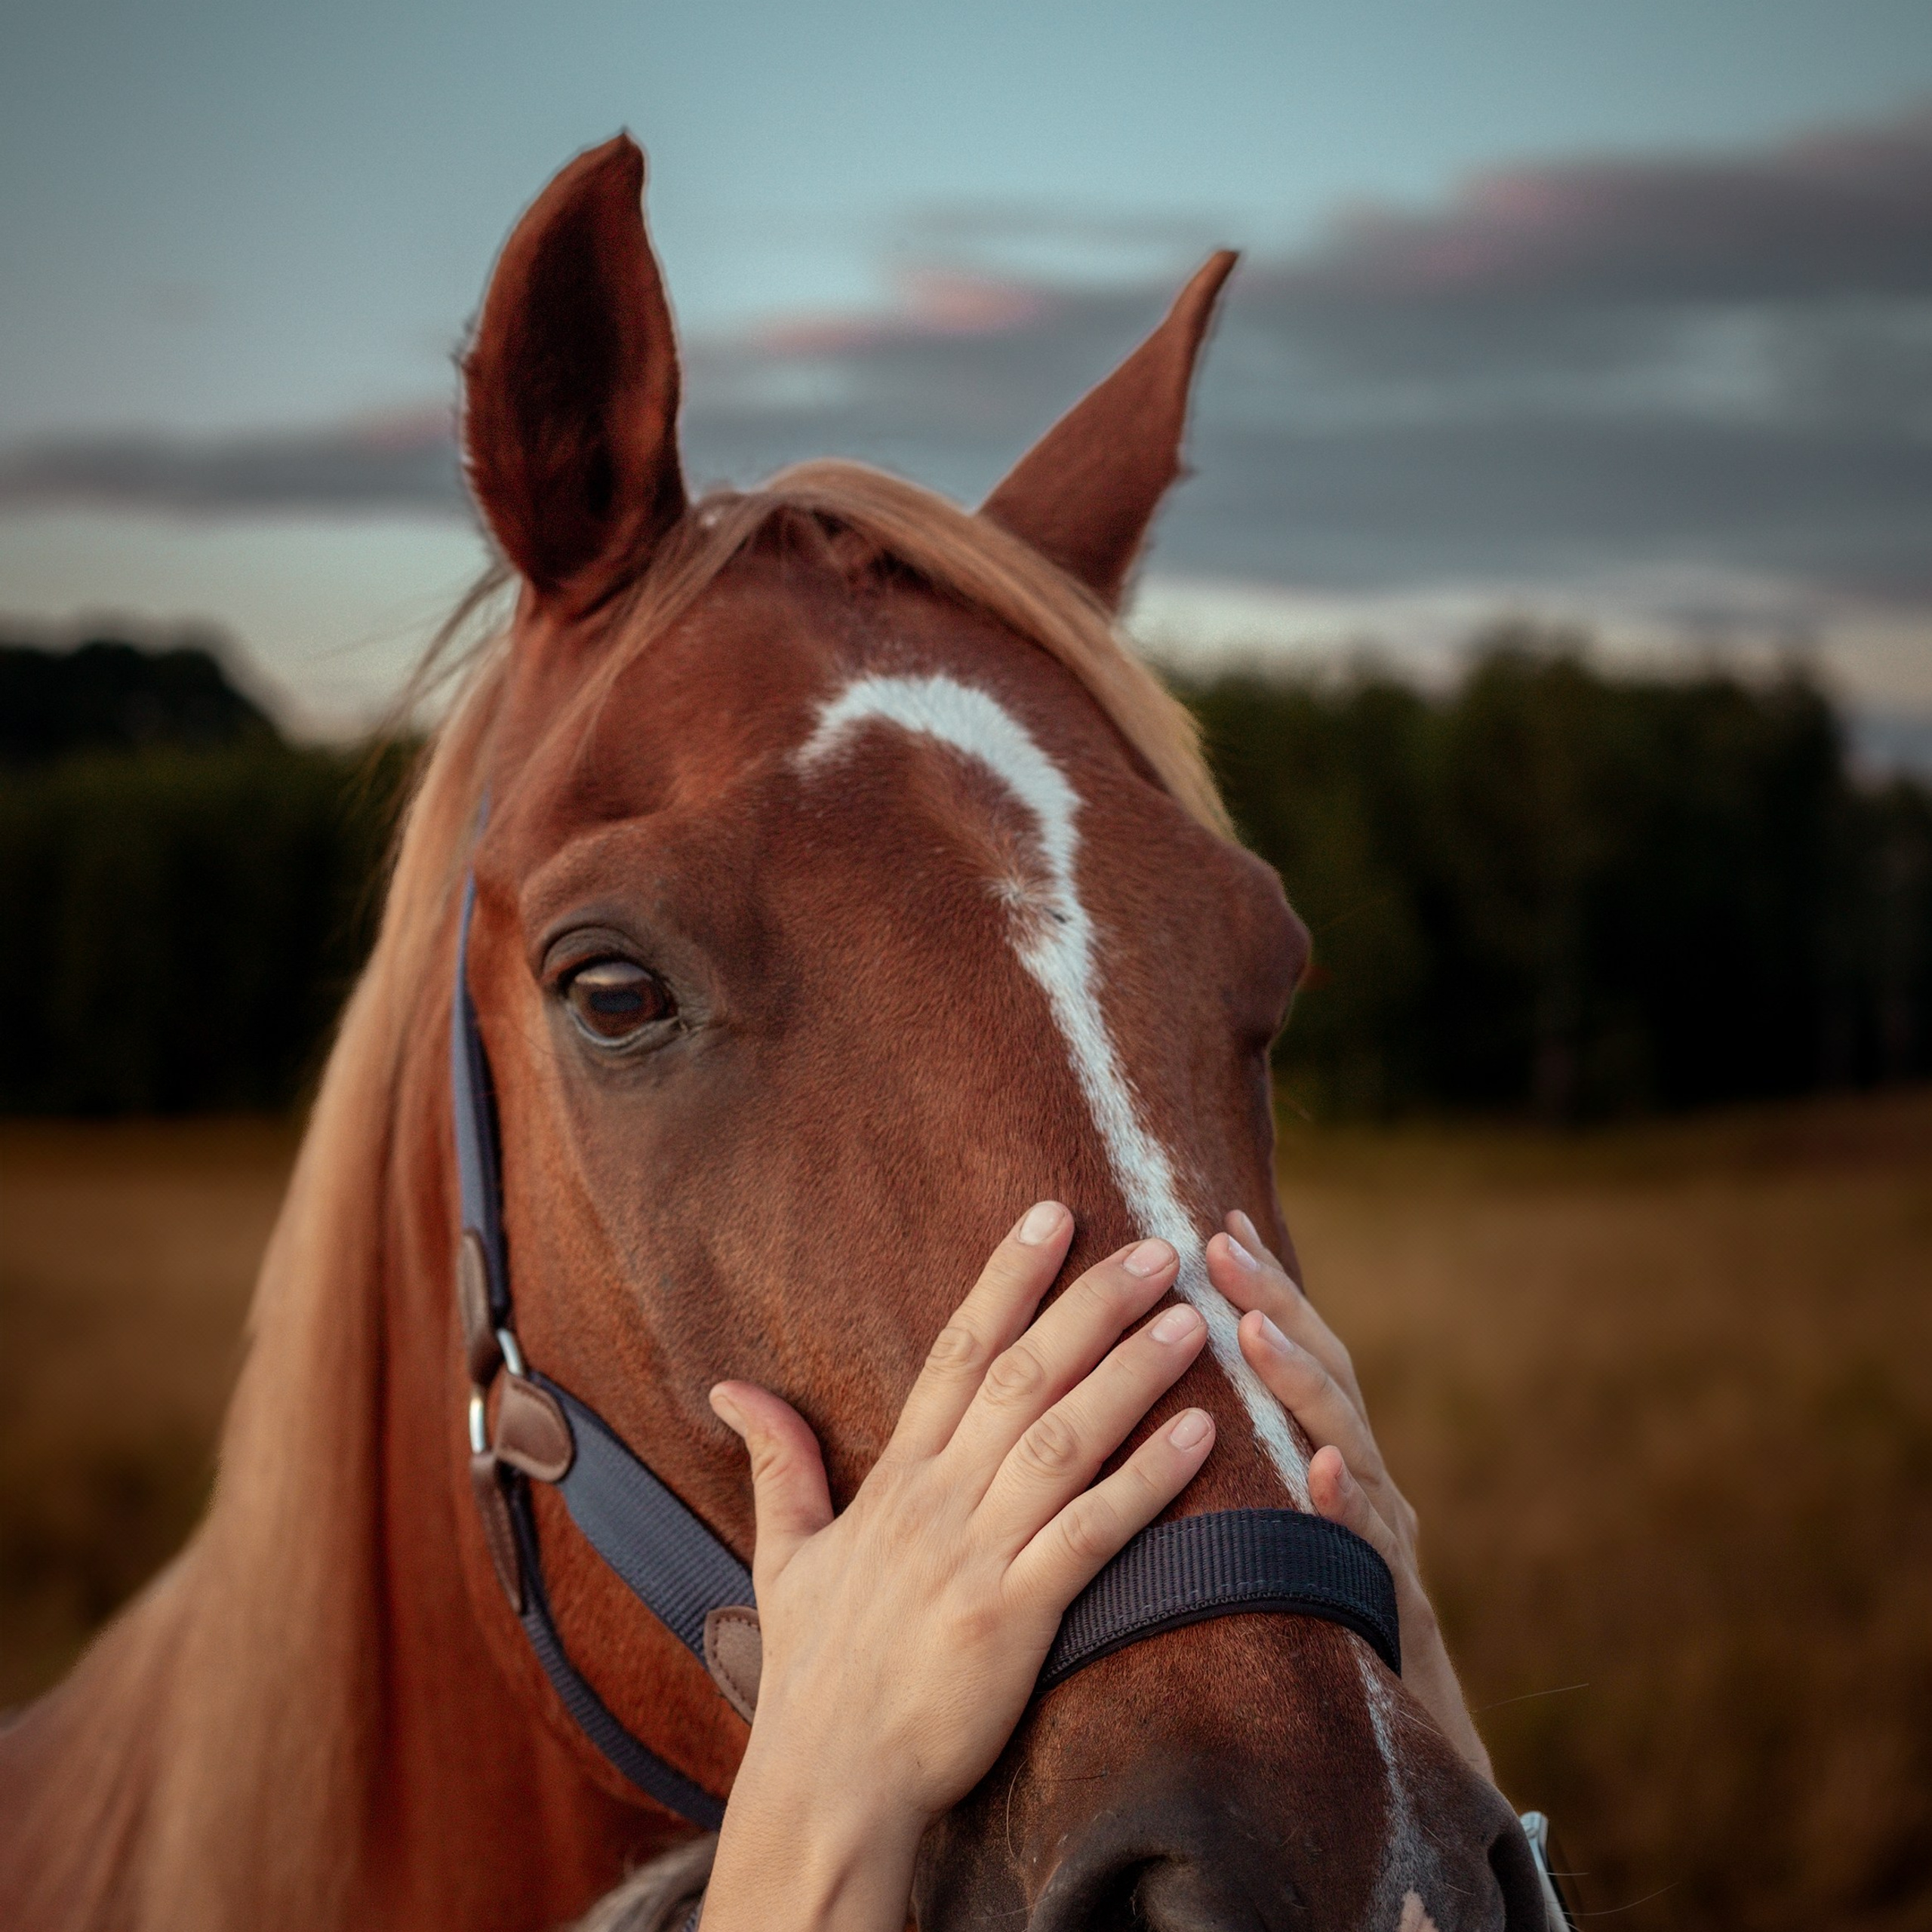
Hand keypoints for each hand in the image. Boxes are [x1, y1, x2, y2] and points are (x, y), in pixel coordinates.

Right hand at [702, 1204, 1216, 1931]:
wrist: (827, 1784)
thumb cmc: (815, 1670)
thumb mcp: (783, 1553)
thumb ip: (777, 1461)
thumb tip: (732, 1387)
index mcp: (896, 1479)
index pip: (956, 1352)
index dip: (1007, 1278)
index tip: (1053, 1214)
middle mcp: (938, 1500)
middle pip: (1021, 1377)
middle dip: (1091, 1305)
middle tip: (1156, 1249)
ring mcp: (976, 1557)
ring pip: (1062, 1441)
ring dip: (1130, 1377)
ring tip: (1190, 1322)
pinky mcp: (1014, 1619)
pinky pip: (1090, 1535)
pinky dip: (1145, 1483)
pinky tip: (1199, 1438)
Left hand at [1208, 1209, 1493, 1781]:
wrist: (1379, 1752)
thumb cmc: (1299, 1623)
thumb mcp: (1267, 1528)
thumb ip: (1242, 1463)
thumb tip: (1162, 1393)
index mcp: (1320, 1457)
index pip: (1288, 1357)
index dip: (1258, 1289)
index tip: (1215, 1223)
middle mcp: (1359, 1480)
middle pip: (1324, 1374)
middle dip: (1276, 1305)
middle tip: (1220, 1246)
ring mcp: (1381, 1537)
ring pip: (1348, 1443)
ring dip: (1304, 1384)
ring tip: (1257, 1332)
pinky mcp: (1390, 1605)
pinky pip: (1368, 1549)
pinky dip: (1347, 1507)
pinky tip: (1324, 1473)